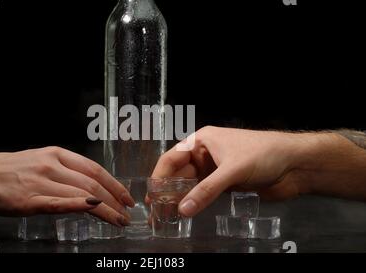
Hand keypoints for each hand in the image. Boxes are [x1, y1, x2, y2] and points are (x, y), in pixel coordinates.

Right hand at [0, 147, 133, 226]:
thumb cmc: (11, 170)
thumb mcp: (42, 161)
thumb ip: (65, 171)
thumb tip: (88, 187)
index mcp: (57, 155)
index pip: (94, 169)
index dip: (114, 184)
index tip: (126, 197)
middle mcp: (52, 165)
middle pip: (92, 182)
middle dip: (115, 199)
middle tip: (127, 213)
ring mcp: (42, 182)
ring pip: (82, 193)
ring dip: (105, 208)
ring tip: (118, 220)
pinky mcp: (30, 200)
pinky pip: (60, 202)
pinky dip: (79, 205)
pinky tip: (95, 210)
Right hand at [150, 126, 322, 216]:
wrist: (295, 164)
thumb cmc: (262, 154)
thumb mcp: (232, 169)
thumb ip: (207, 190)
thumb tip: (182, 210)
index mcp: (201, 141)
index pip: (172, 158)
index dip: (159, 176)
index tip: (150, 195)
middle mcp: (205, 155)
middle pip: (179, 174)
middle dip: (167, 191)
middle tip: (156, 211)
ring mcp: (215, 170)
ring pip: (191, 185)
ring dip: (180, 199)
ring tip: (167, 216)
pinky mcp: (226, 184)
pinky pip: (205, 194)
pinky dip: (196, 203)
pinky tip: (187, 213)